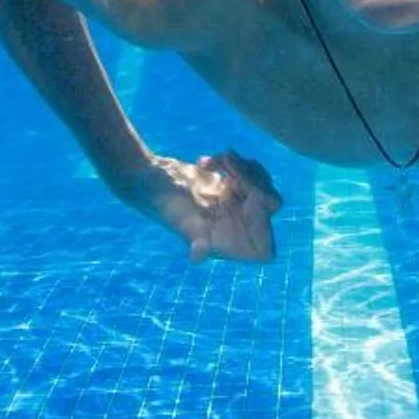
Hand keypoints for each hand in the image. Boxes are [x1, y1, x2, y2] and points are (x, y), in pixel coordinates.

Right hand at [145, 150, 282, 263]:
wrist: (147, 179)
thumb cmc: (162, 202)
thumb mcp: (180, 218)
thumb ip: (193, 237)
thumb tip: (197, 258)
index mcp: (228, 245)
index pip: (266, 251)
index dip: (265, 228)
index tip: (248, 201)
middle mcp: (235, 229)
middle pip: (271, 207)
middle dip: (255, 182)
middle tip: (232, 168)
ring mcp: (235, 206)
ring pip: (263, 184)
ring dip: (242, 167)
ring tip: (215, 161)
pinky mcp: (231, 186)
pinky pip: (251, 171)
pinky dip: (234, 161)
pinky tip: (207, 162)